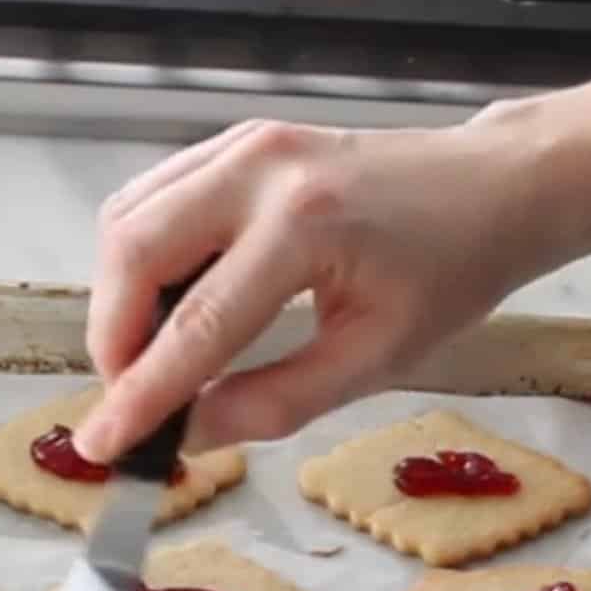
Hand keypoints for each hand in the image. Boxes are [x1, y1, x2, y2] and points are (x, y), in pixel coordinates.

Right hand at [74, 86, 590, 461]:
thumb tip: (189, 435)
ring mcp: (242, 146)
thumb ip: (274, 403)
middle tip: (134, 400)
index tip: (100, 446)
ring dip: (118, 302)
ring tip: (151, 360)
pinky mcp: (233, 144)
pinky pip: (149, 201)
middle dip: (114, 341)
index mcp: (306, 226)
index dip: (139, 395)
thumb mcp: (373, 360)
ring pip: (127, 222)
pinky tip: (165, 307)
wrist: (490, 187)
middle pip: (134, 254)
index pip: (195, 326)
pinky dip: (137, 263)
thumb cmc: (448, 273)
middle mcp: (260, 170)